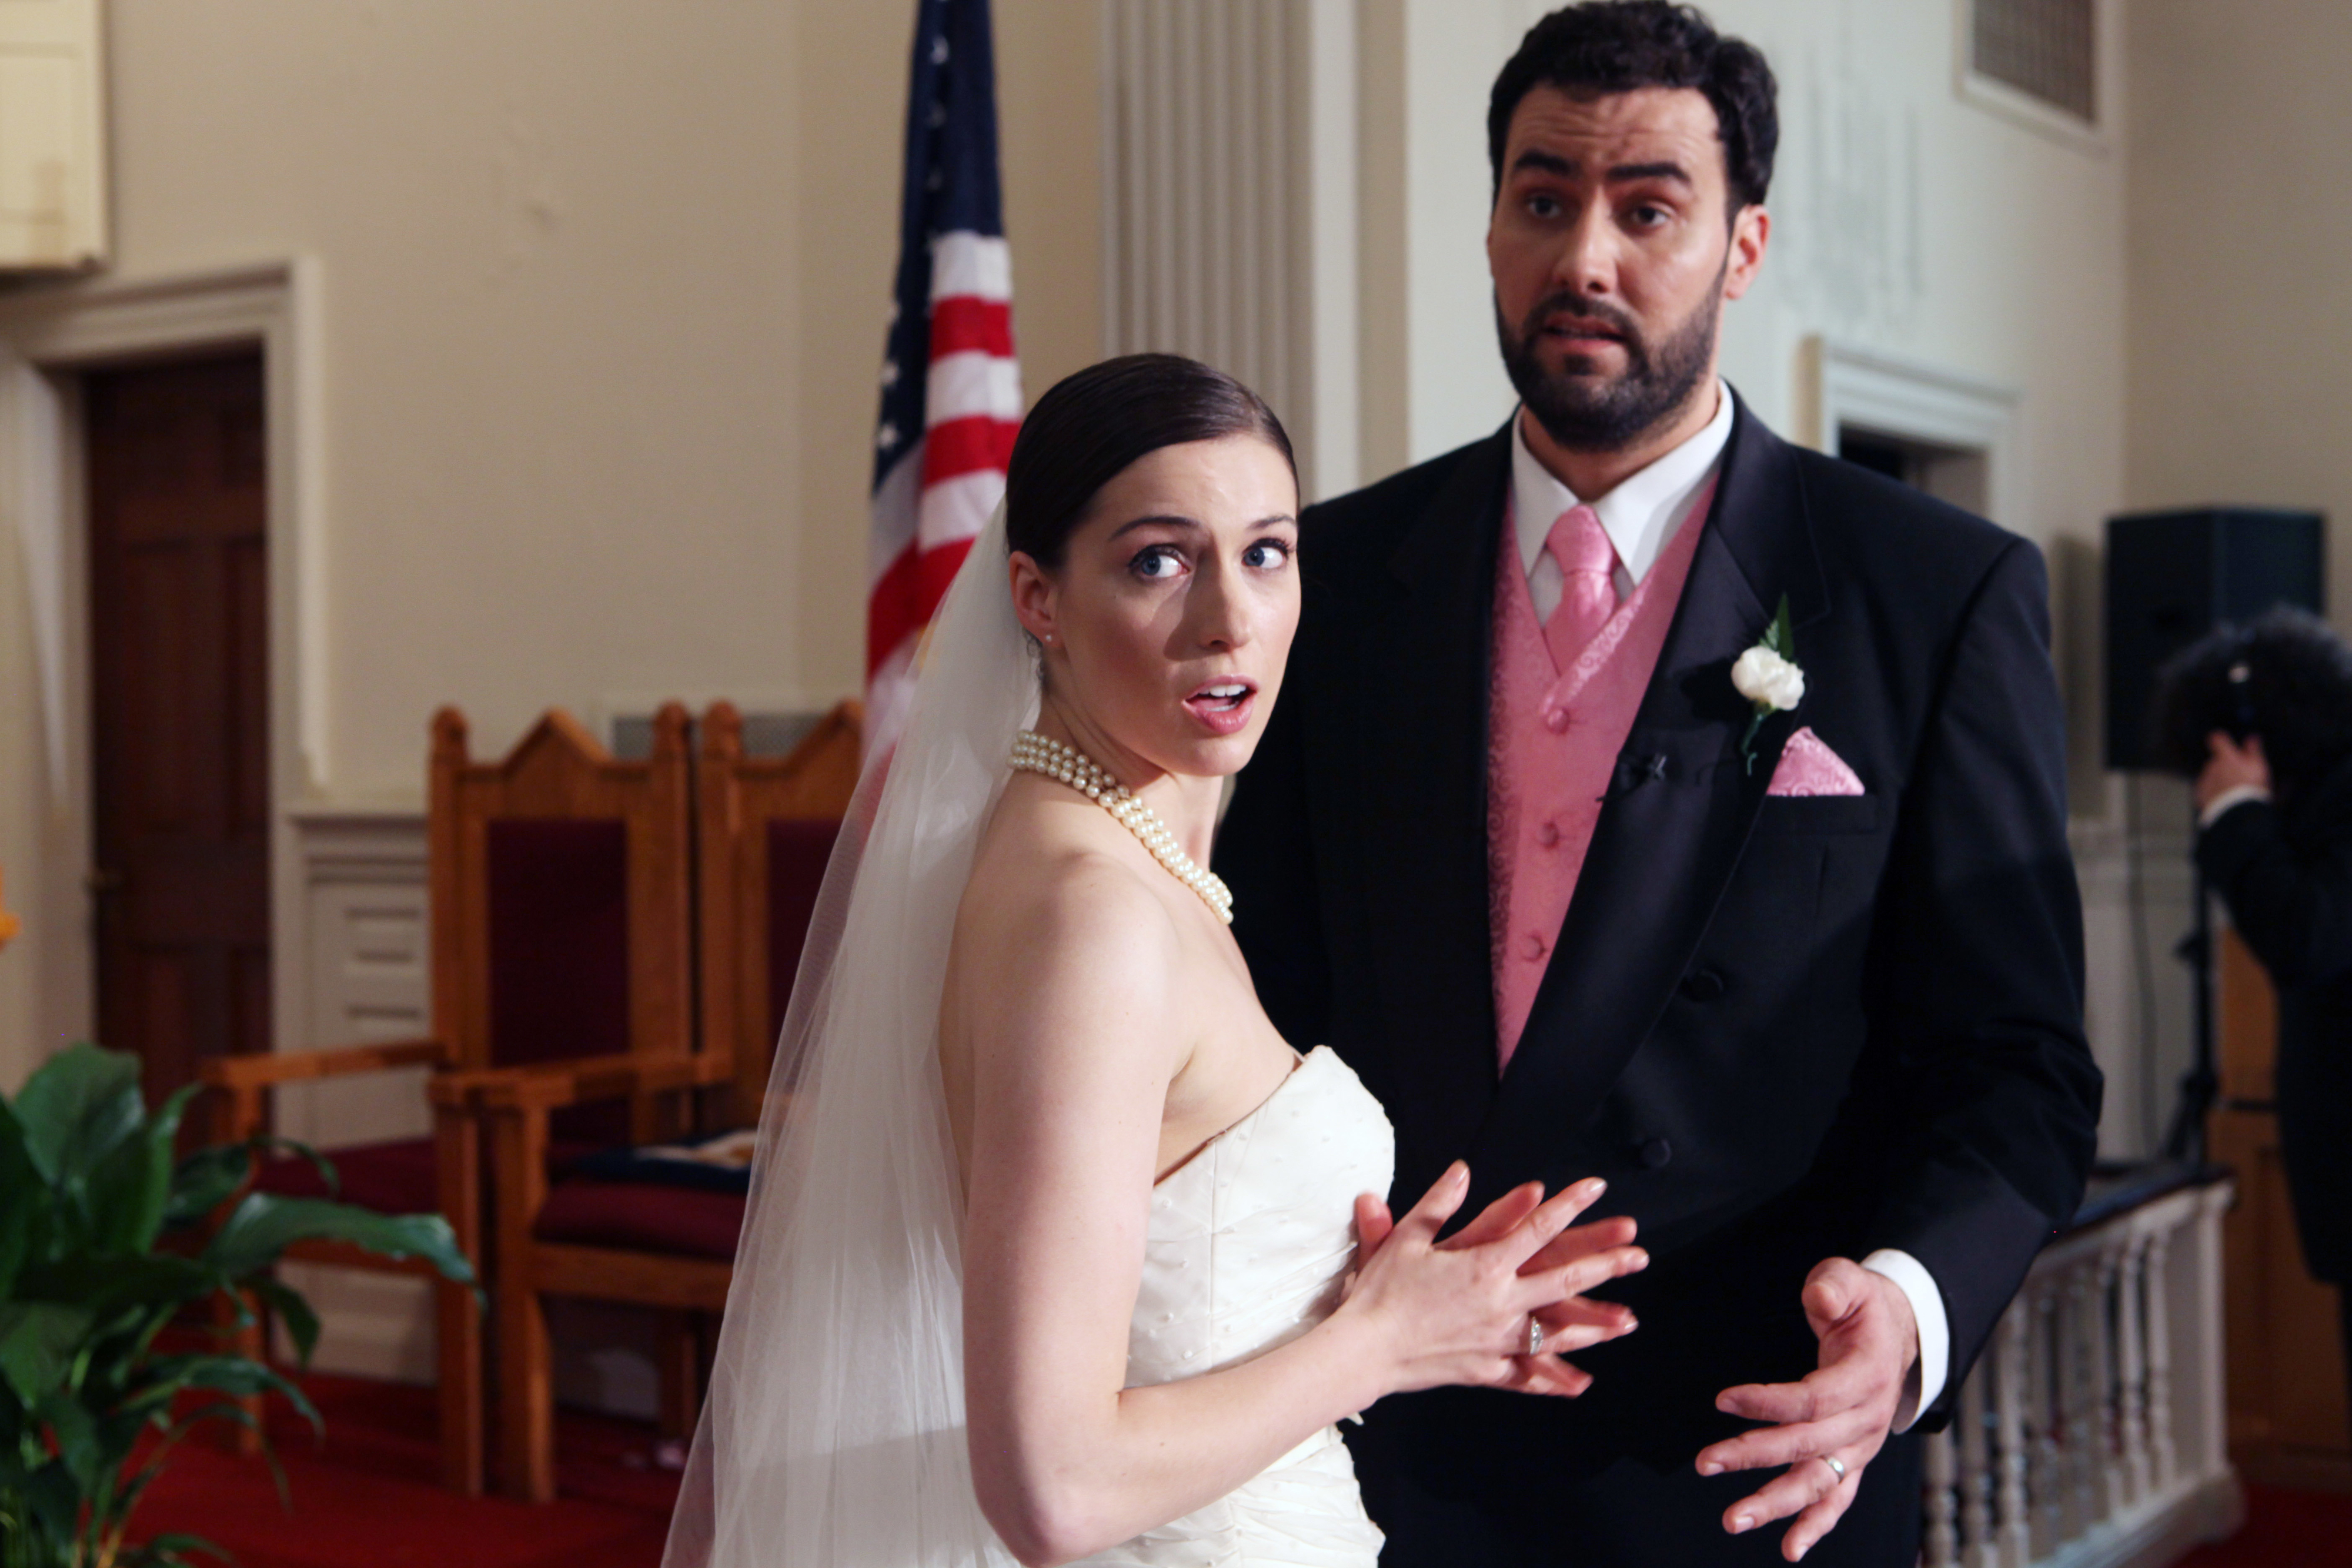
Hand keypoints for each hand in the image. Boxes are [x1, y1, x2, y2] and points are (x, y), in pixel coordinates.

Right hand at [1341, 1164, 1645, 1398]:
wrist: (1365, 1350)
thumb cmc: (1382, 1292)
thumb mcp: (1407, 1239)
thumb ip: (1439, 1202)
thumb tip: (1463, 1170)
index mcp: (1485, 1266)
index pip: (1538, 1228)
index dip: (1570, 1204)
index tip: (1596, 1187)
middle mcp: (1502, 1303)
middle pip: (1565, 1280)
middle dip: (1606, 1264)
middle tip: (1640, 1255)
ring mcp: (1498, 1340)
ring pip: (1558, 1331)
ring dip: (1595, 1324)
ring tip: (1628, 1321)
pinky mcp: (1487, 1369)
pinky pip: (1528, 1375)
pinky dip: (1554, 1379)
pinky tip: (1579, 1383)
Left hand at [1695, 1258, 1918, 1561]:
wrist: (1897, 1332)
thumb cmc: (1863, 1306)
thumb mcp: (1851, 1280)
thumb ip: (1835, 1285)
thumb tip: (1821, 1299)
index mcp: (1866, 1377)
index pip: (1813, 1399)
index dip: (1768, 1401)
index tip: (1722, 1399)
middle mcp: (1867, 1419)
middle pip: (1807, 1444)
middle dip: (1754, 1456)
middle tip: (1706, 1462)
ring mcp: (1862, 1445)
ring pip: (1819, 1481)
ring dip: (1776, 1504)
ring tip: (1734, 1519)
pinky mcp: (1854, 1459)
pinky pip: (1837, 1498)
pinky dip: (1815, 1525)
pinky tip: (1789, 1549)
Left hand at [2196, 730, 2269, 812]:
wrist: (2236, 813)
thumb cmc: (2251, 787)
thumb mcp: (2258, 767)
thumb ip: (2253, 750)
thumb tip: (2252, 737)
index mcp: (2225, 757)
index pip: (2216, 739)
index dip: (2219, 739)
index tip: (2222, 741)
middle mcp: (2211, 765)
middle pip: (2216, 761)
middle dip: (2225, 766)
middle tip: (2239, 777)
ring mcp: (2204, 780)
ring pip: (2211, 775)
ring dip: (2219, 780)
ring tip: (2233, 792)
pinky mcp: (2200, 795)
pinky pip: (2206, 789)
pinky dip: (2213, 792)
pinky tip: (2224, 800)